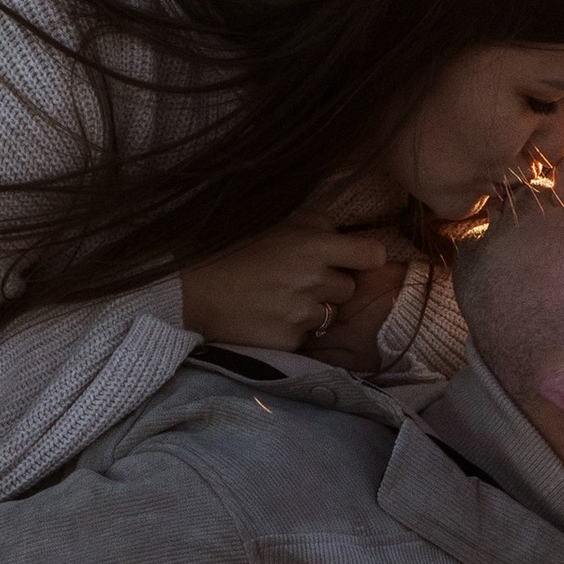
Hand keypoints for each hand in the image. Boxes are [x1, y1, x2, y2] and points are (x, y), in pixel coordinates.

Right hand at [178, 211, 403, 354]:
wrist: (191, 290)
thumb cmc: (232, 250)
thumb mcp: (277, 222)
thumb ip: (317, 226)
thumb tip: (349, 236)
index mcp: (313, 245)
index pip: (372, 254)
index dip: (367, 257)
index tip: (356, 259)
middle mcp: (313, 280)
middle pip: (349, 287)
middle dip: (330, 284)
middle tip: (297, 279)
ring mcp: (302, 314)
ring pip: (329, 314)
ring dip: (312, 308)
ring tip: (279, 298)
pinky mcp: (289, 342)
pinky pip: (306, 336)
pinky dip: (292, 329)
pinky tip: (267, 317)